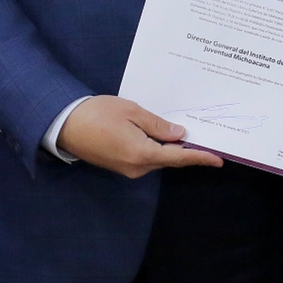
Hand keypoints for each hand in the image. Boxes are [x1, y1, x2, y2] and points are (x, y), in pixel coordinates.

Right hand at [57, 95, 223, 178]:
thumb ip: (157, 125)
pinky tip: (158, 135)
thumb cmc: (97, 114)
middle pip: (167, 158)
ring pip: (155, 158)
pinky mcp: (119, 166)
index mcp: (141, 153)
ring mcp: (127, 169)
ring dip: (167, 147)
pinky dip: (154, 148)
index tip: (218, 159)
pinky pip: (144, 158)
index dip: (199, 158)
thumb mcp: (131, 112)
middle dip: (184, 149)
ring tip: (181, 130)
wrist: (64, 125)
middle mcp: (137, 168)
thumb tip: (180, 136)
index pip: (178, 158)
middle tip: (202, 134)